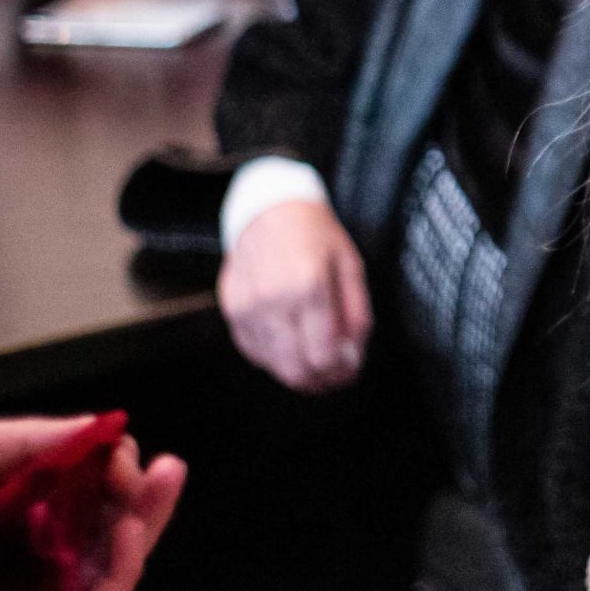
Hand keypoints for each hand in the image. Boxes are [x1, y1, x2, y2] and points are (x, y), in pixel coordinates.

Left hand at [0, 416, 186, 590]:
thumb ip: (30, 441)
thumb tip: (100, 431)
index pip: (66, 510)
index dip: (105, 480)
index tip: (124, 449)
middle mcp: (1, 574)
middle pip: (93, 547)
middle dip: (138, 506)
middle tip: (170, 470)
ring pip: (98, 582)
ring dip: (138, 535)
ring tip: (156, 491)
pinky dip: (115, 576)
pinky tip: (125, 532)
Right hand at [219, 202, 371, 391]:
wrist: (270, 209)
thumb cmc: (315, 234)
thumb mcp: (351, 265)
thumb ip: (357, 313)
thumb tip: (353, 355)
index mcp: (308, 286)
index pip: (322, 357)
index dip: (340, 373)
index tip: (351, 367)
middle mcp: (272, 300)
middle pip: (295, 370)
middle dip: (320, 382)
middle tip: (336, 375)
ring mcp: (247, 307)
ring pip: (273, 366)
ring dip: (298, 372)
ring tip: (317, 360)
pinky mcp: (232, 310)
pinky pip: (254, 352)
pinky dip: (276, 357)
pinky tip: (292, 344)